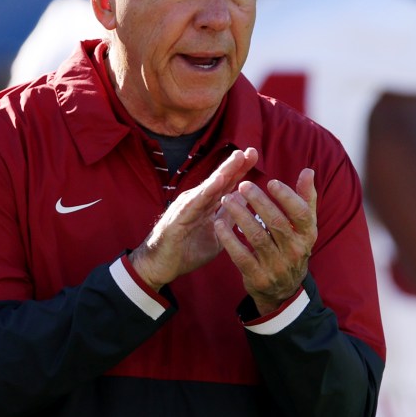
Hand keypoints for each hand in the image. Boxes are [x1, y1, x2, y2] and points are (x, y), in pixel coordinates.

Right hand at [130, 148, 258, 289]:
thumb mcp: (216, 235)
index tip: (255, 154)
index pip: (226, 184)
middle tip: (251, 150)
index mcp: (207, 205)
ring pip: (208, 186)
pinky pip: (194, 203)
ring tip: (237, 158)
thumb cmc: (186, 251)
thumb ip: (228, 217)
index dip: (240, 170)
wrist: (160, 266)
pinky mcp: (178, 217)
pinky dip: (206, 191)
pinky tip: (217, 181)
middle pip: (219, 180)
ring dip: (223, 171)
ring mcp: (187, 207)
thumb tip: (244, 199)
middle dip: (235, 165)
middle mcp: (197, 201)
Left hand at [214, 168, 316, 314]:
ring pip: (257, 237)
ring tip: (227, 199)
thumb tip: (308, 171)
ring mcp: (276, 266)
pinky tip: (219, 224)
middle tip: (242, 185)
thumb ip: (305, 199)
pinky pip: (241, 256)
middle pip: (277, 223)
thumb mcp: (303, 227)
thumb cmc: (291, 248)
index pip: (301, 214)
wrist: (283, 290)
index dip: (287, 197)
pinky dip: (229, 239)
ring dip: (240, 216)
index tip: (271, 181)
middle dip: (259, 202)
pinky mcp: (258, 277)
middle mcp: (295, 251)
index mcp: (307, 236)